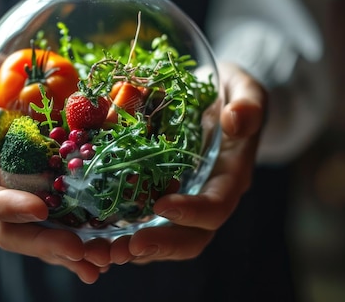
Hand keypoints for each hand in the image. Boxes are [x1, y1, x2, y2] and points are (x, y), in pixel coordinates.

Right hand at [0, 52, 109, 282]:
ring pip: (38, 235)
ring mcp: (18, 194)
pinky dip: (80, 237)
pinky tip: (107, 249)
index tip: (40, 209)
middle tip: (82, 252)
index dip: (8, 208)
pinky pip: (58, 221)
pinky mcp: (42, 191)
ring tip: (103, 260)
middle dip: (45, 244)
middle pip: (12, 231)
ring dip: (69, 252)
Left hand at [108, 61, 266, 264]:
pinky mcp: (162, 198)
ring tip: (103, 253)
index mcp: (230, 177)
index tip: (162, 206)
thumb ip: (248, 104)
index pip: (216, 206)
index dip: (192, 211)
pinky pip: (146, 226)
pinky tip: (96, 239)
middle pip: (191, 237)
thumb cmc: (229, 93)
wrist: (217, 99)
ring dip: (135, 250)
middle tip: (125, 248)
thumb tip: (235, 119)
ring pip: (165, 239)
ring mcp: (185, 202)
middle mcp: (208, 198)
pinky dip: (122, 236)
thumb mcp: (245, 89)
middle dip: (160, 245)